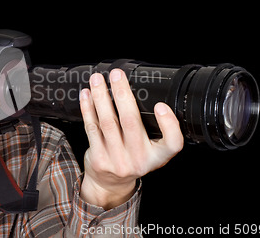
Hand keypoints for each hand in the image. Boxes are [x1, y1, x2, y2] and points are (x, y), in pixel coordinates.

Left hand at [79, 69, 183, 209]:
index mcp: (158, 156)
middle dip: (122, 95)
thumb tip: (135, 90)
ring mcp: (118, 160)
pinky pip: (92, 128)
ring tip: (97, 79)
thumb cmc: (133, 158)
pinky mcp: (99, 159)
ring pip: (108, 122)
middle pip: (131, 122)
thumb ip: (153, 128)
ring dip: (100, 97)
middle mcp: (139, 159)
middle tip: (117, 74)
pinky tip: (87, 95)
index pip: (173, 143)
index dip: (169, 124)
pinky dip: (88, 109)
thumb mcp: (151, 149)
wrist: (111, 184)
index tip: (161, 105)